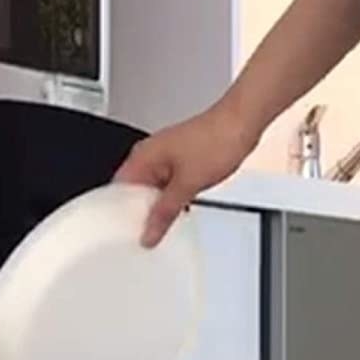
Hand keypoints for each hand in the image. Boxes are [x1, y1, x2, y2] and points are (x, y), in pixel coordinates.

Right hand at [114, 99, 258, 246]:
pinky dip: (169, 202)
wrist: (242, 123)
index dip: (118, 215)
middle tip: (143, 235)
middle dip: (138, 215)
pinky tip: (176, 214)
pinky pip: (167, 188)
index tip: (124, 233)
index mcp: (143, 156)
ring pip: (152, 192)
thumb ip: (165, 213)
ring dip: (156, 209)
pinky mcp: (180, 162)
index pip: (116, 191)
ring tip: (161, 227)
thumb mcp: (187, 185)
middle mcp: (150, 155)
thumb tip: (149, 233)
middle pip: (133, 194)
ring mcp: (166, 159)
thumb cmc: (217, 139)